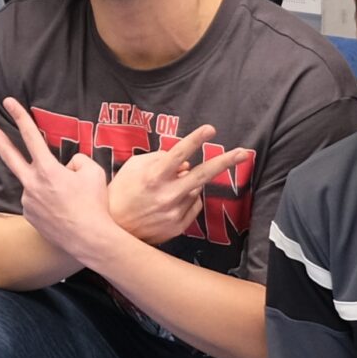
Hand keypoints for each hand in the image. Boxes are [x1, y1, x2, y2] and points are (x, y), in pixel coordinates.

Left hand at [0, 100, 119, 267]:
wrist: (90, 240)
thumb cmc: (94, 204)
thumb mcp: (93, 172)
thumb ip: (77, 161)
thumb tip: (66, 165)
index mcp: (47, 169)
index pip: (31, 136)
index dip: (20, 116)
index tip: (8, 101)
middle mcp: (31, 184)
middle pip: (8, 154)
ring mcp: (27, 201)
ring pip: (36, 183)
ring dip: (49, 186)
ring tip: (72, 202)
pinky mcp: (29, 216)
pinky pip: (38, 201)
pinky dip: (49, 202)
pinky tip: (63, 211)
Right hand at [105, 124, 249, 247]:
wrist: (113, 228)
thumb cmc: (121, 192)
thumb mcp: (133, 167)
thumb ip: (158, 159)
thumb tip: (184, 162)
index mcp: (153, 177)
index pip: (179, 153)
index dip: (195, 139)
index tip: (210, 129)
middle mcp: (167, 195)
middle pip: (203, 174)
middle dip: (225, 161)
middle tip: (243, 152)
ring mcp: (174, 212)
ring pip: (195, 189)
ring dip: (188, 183)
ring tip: (166, 189)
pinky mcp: (178, 226)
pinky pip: (193, 206)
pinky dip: (187, 199)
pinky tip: (169, 202)